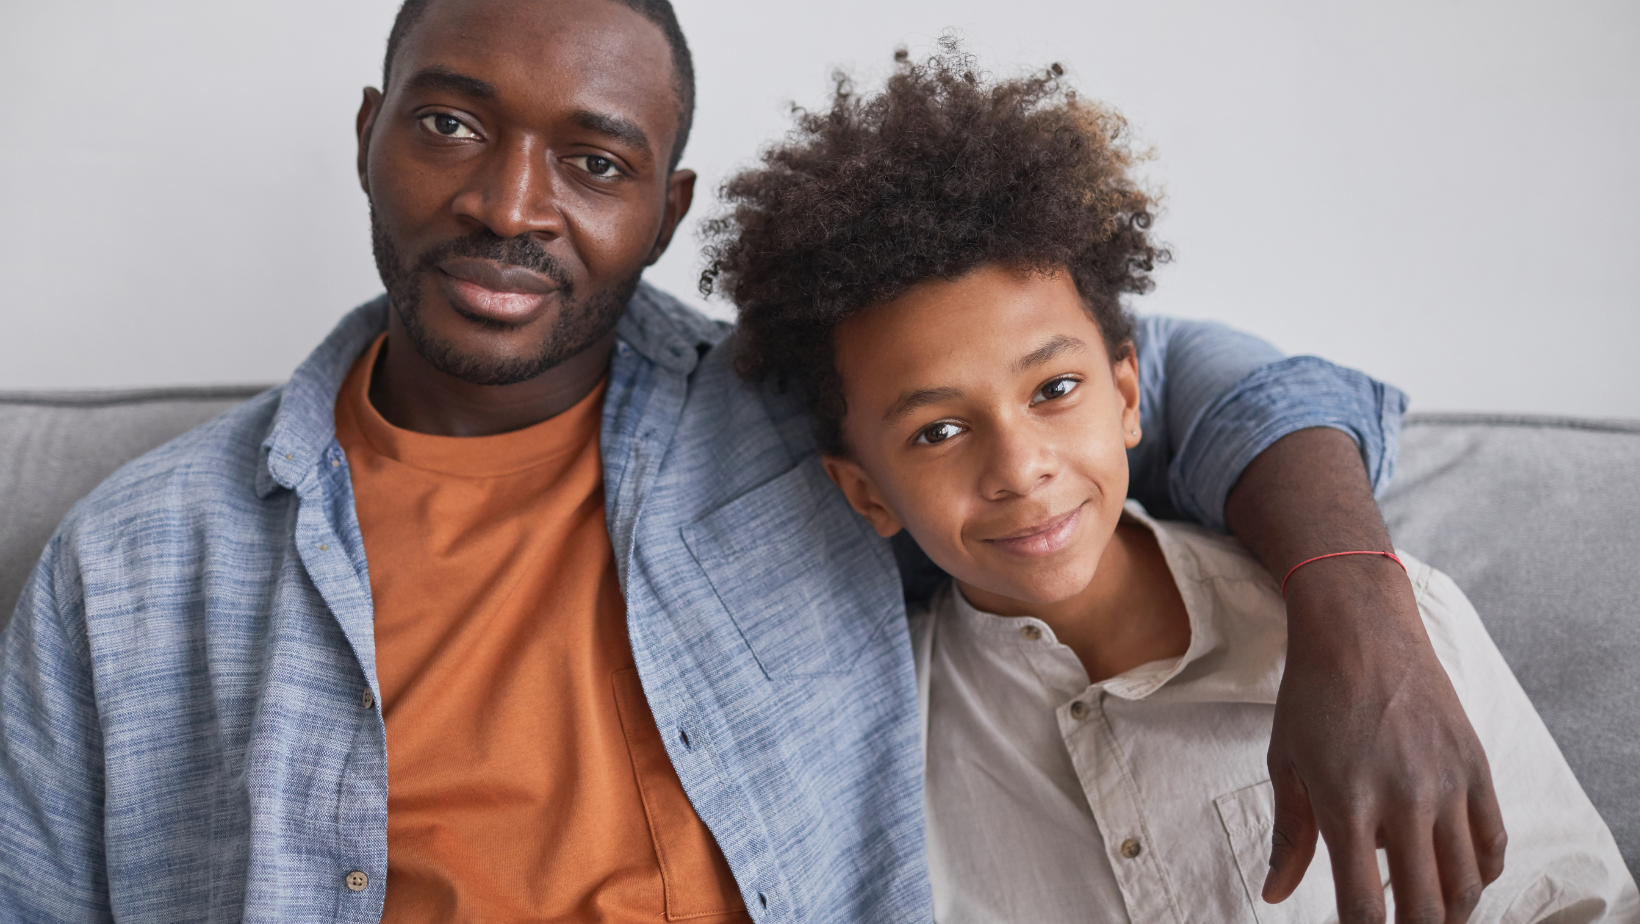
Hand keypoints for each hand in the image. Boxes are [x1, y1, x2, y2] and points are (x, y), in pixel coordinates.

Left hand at [1222, 427, 1506, 922]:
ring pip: (1466, 884)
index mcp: (1346, 804)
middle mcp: (1403, 799)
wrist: (1359, 629)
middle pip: (1424, 908)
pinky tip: (1455, 878)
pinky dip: (1479, 874)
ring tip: (1424, 914)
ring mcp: (1447, 784)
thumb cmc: (1311, 696)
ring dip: (1447, 912)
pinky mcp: (1476, 766)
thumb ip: (1288, 836)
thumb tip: (1275, 895)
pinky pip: (1492, 843)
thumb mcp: (1286, 764)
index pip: (1363, 906)